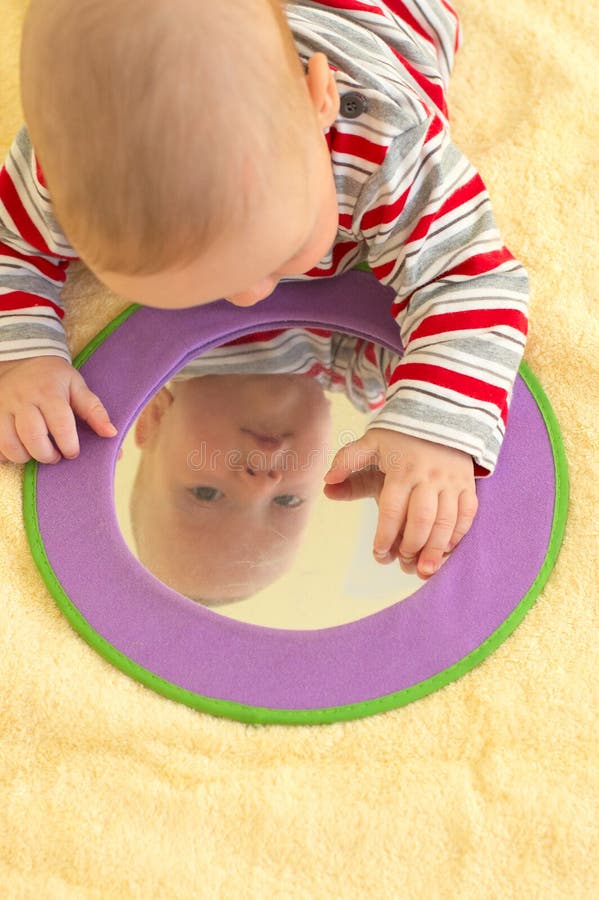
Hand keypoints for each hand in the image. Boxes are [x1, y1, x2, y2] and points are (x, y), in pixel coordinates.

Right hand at [0, 356, 116, 463]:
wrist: (22, 359)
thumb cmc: (54, 377)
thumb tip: (111, 433)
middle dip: (47, 455)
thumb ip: (94, 410)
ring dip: (24, 456)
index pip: (60, 424)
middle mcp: (24, 399)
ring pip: (8, 442)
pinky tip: (18, 449)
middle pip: (32, 436)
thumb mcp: (77, 386)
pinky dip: (5, 454)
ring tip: (36, 453)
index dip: (69, 445)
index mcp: (49, 392)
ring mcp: (3, 406)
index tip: (73, 452)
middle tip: (55, 456)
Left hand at [323, 429, 477, 578]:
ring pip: (447, 521)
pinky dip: (457, 536)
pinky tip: (445, 551)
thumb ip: (348, 461)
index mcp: (402, 470)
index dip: (385, 535)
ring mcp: (451, 482)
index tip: (378, 553)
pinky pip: (467, 514)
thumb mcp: (372, 441)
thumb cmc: (400, 434)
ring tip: (424, 570)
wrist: (440, 413)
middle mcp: (428, 478)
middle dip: (411, 546)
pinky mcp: (467, 485)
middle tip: (401, 562)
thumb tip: (327, 482)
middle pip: (422, 519)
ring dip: (436, 549)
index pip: (392, 509)